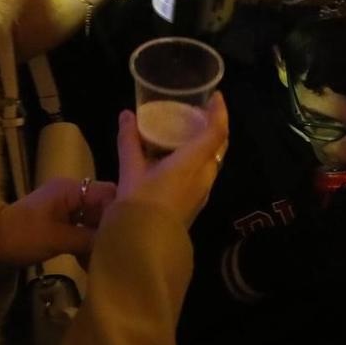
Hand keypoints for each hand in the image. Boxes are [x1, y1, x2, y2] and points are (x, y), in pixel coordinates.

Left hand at [0, 176, 117, 266]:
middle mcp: (71, 193)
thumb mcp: (57, 239)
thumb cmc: (22, 236)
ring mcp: (64, 208)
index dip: (121, 212)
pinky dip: (87, 245)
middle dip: (111, 229)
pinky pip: (82, 230)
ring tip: (108, 262)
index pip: (108, 193)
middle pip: (102, 208)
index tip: (130, 234)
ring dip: (99, 240)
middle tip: (122, 252)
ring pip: (93, 221)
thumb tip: (117, 244)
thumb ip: (89, 239)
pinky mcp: (59, 223)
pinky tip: (92, 264)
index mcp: (71, 189)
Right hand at [115, 93, 228, 224]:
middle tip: (196, 114)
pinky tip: (177, 161)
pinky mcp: (196, 204)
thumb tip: (126, 115)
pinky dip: (197, 161)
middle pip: (218, 146)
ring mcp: (202, 193)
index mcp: (193, 162)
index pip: (217, 131)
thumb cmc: (140, 203)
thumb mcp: (131, 169)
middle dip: (212, 128)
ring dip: (205, 146)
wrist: (144, 248)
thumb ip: (129, 140)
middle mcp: (205, 176)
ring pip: (212, 162)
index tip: (216, 96)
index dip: (219, 112)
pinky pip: (203, 175)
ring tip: (185, 135)